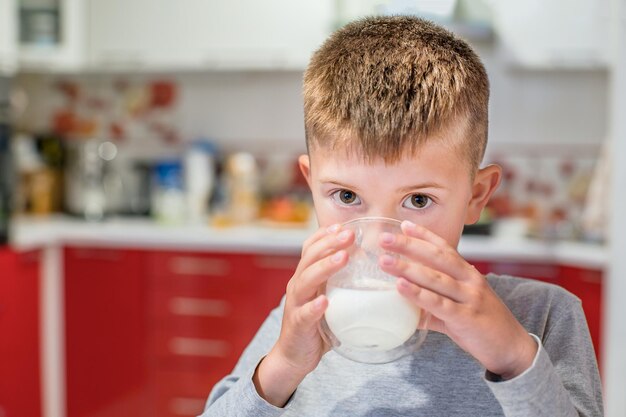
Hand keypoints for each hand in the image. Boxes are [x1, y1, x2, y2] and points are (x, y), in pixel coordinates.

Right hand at [253, 224, 353, 405]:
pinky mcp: (298, 324)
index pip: (310, 248)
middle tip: (350, 235)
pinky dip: (314, 307)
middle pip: (309, 258)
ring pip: (306, 280)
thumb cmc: (316, 325)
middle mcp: (298, 286)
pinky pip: (305, 314)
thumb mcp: (328, 297)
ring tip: (343, 258)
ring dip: (324, 267)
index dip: (324, 235)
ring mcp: (296, 304)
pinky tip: (324, 301)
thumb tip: (372, 268)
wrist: (295, 355)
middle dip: (329, 244)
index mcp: (305, 277)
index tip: (343, 225)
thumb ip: (341, 283)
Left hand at [379, 221, 536, 379]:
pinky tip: (401, 287)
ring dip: (408, 268)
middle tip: (385, 239)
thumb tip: (405, 304)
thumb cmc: (482, 324)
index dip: (424, 235)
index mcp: (468, 273)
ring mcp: (468, 297)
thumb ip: (433, 303)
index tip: (404, 224)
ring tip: (386, 261)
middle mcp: (469, 280)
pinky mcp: (465, 317)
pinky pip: (438, 303)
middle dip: (409, 246)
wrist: (512, 348)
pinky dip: (418, 294)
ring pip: (435, 278)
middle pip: (436, 257)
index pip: (445, 248)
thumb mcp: (460, 305)